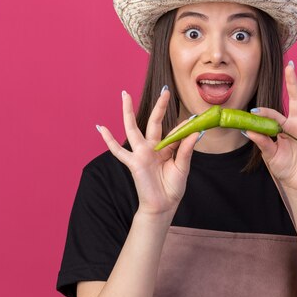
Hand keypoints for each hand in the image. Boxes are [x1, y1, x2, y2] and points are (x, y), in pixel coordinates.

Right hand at [96, 89, 198, 220]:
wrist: (163, 206)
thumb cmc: (172, 188)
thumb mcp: (183, 167)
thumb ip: (186, 149)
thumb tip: (195, 132)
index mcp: (165, 149)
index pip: (174, 132)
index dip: (184, 126)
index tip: (194, 119)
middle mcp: (152, 148)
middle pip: (154, 122)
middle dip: (159, 107)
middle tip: (165, 91)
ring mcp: (141, 154)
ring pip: (132, 129)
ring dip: (128, 112)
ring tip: (124, 95)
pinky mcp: (133, 162)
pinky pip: (118, 150)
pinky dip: (108, 140)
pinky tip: (101, 128)